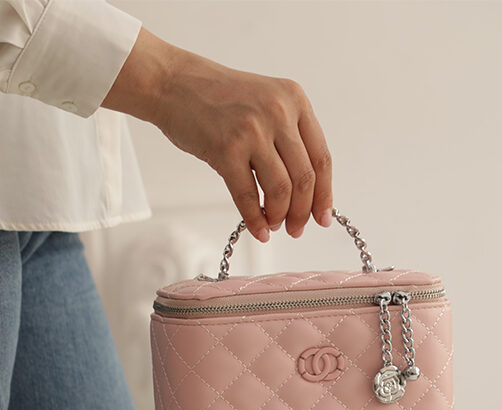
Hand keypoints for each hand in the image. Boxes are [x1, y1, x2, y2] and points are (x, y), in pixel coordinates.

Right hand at [103, 28, 332, 241]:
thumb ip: (288, 136)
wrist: (172, 82)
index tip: (323, 217)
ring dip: (280, 216)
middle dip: (303, 212)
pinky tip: (259, 231)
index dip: (325, 195)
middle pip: (304, 178)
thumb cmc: (217, 98)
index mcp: (295, 100)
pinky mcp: (226, 149)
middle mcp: (278, 112)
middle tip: (296, 229)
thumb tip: (306, 190)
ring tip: (274, 225)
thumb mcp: (266, 102)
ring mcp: (252, 130)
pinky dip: (255, 220)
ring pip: (281, 190)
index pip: (321, 158)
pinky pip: (248, 196)